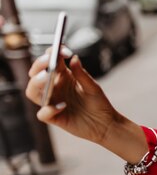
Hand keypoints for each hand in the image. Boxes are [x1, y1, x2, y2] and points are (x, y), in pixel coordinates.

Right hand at [25, 48, 147, 162]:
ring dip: (36, 83)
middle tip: (49, 61)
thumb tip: (73, 58)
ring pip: (32, 91)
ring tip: (47, 78)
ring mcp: (52, 102)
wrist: (106, 124)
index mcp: (62, 76)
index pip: (50, 61)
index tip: (62, 50)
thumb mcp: (93, 87)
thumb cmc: (99, 103)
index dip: (52, 53)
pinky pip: (43, 114)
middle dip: (39, 65)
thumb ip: (82, 74)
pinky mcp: (54, 117)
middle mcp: (53, 88)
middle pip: (35, 74)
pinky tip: (63, 105)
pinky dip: (49, 109)